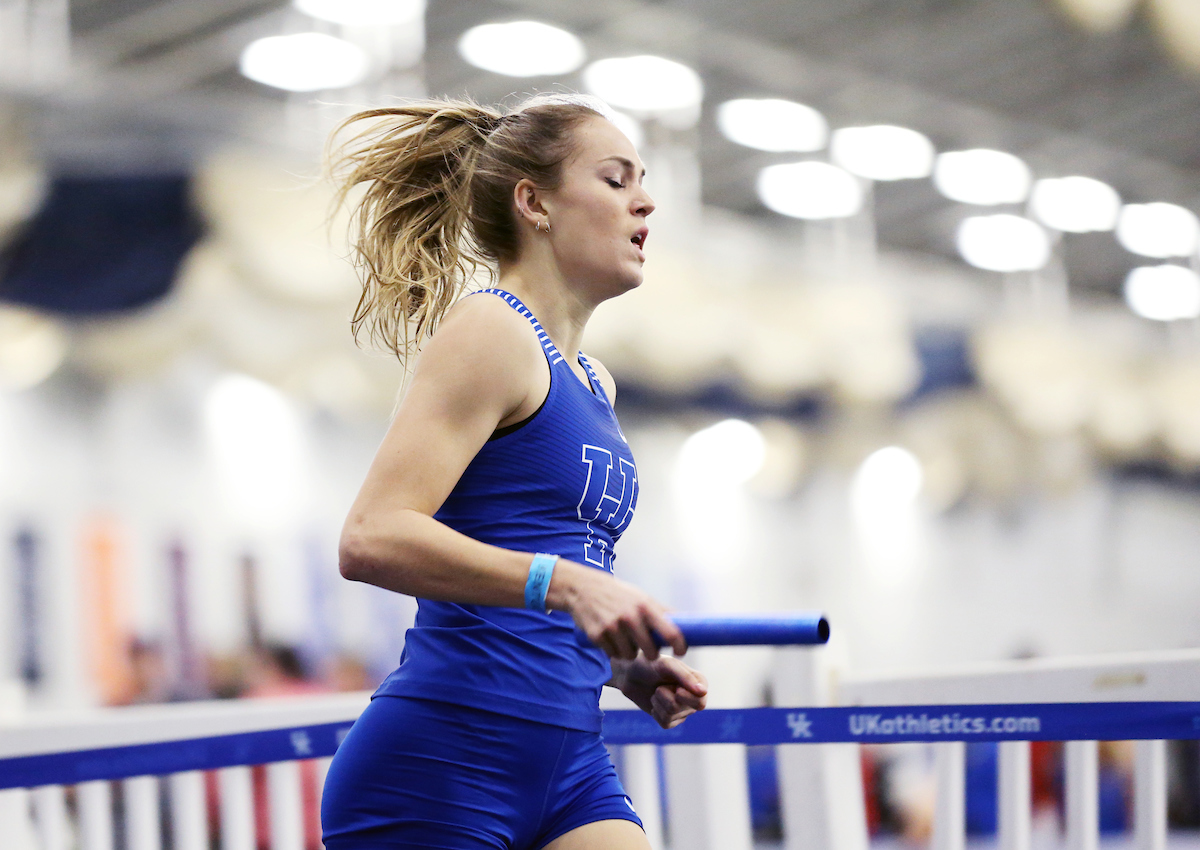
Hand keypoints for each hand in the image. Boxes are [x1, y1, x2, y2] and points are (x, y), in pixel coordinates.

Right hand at [547, 560, 686, 660]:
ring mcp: (612, 627)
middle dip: (651, 653)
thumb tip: (687, 624)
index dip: (679, 646)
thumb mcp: (641, 597)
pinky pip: (613, 654)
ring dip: (629, 652)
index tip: (680, 652)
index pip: (671, 632)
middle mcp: (630, 617)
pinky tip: (611, 638)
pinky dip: (613, 650)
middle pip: (651, 652)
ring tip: (625, 639)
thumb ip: (661, 611)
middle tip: (647, 648)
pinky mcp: (597, 636)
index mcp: (645, 606)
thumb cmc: (617, 593)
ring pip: (630, 656)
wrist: (583, 588)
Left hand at [615, 654, 707, 728]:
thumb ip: (685, 676)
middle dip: (670, 698)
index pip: (701, 699)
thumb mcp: (666, 664)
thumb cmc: (650, 664)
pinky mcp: (669, 719)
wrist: (629, 674)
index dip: (686, 696)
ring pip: (674, 714)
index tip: (675, 688)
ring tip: (656, 691)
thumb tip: (703, 691)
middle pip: (689, 709)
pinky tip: (654, 701)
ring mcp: (682, 709)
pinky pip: (666, 723)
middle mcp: (693, 696)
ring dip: (659, 701)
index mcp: (698, 681)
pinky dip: (655, 711)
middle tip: (660, 688)